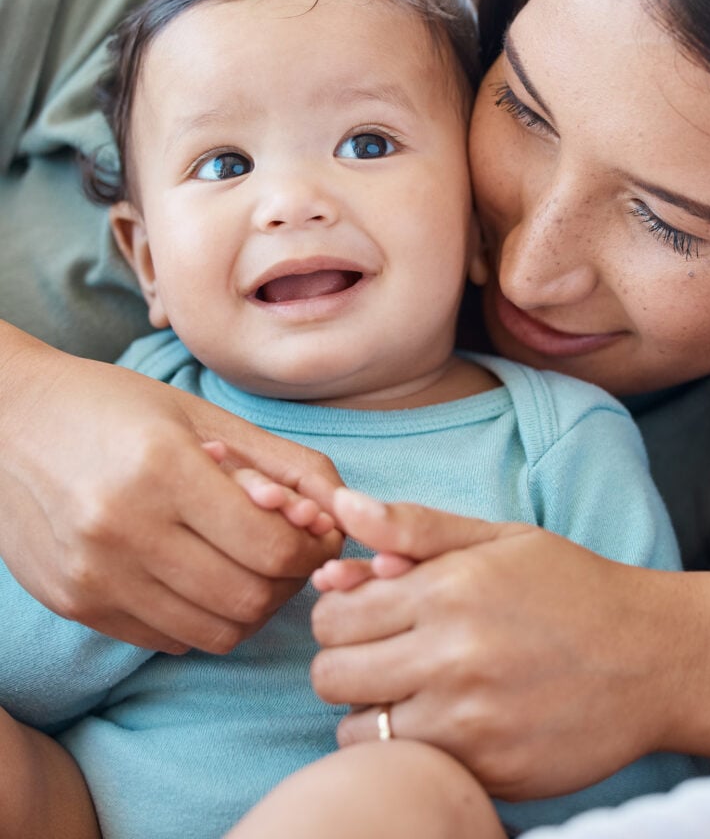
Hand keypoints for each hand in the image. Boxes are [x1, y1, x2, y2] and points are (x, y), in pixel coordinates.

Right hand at [0, 324, 341, 653]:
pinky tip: (199, 575)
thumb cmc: (111, 405)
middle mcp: (123, 530)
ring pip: (215, 632)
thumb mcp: (202, 415)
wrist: (8, 422)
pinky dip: (203, 618)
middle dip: (289, 581)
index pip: (271, 547)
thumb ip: (281, 461)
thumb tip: (341, 511)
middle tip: (289, 550)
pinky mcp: (77, 604)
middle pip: (250, 598)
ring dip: (251, 606)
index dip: (312, 548)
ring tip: (248, 563)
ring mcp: (94, 576)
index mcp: (162, 469)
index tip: (318, 533)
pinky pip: (170, 640)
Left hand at [311, 488, 682, 799]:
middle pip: (331, 675)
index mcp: (447, 590)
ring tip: (407, 690)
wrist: (647, 657)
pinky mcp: (488, 769)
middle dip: (344, 662)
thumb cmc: (565, 587)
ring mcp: (469, 722)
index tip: (365, 615)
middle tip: (379, 653)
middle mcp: (451, 657)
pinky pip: (406, 766)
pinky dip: (406, 748)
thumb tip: (342, 505)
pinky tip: (438, 720)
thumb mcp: (494, 538)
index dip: (340, 613)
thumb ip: (411, 526)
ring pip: (356, 731)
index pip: (333, 615)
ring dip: (369, 711)